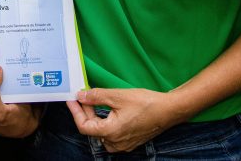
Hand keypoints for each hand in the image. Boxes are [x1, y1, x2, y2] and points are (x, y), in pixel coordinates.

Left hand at [66, 88, 180, 152]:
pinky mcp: (128, 142)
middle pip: (92, 129)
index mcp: (111, 132)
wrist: (169, 111)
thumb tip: (81, 96)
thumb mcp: (118, 96)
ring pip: (100, 132)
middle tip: (83, 96)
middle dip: (85, 112)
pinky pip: (111, 134)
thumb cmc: (146, 103)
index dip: (75, 112)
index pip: (84, 126)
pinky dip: (105, 122)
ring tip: (94, 101)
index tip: (71, 99)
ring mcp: (123, 145)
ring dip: (95, 117)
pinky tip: (107, 110)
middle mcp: (115, 142)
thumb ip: (96, 97)